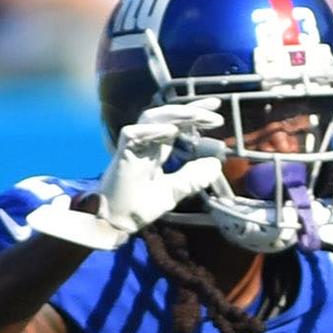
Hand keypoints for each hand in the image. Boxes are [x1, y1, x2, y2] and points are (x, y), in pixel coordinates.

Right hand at [35, 101, 233, 249]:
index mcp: (156, 150)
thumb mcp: (174, 191)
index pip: (177, 125)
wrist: (116, 223)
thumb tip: (216, 164)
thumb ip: (193, 177)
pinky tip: (170, 130)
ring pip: (150, 118)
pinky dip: (150, 130)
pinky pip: (132, 135)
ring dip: (176, 115)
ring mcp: (132, 147)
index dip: (195, 115)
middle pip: (166, 116)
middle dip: (191, 109)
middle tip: (216, 109)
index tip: (217, 109)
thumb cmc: (138, 206)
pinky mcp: (121, 155)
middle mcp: (145, 144)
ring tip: (198, 117)